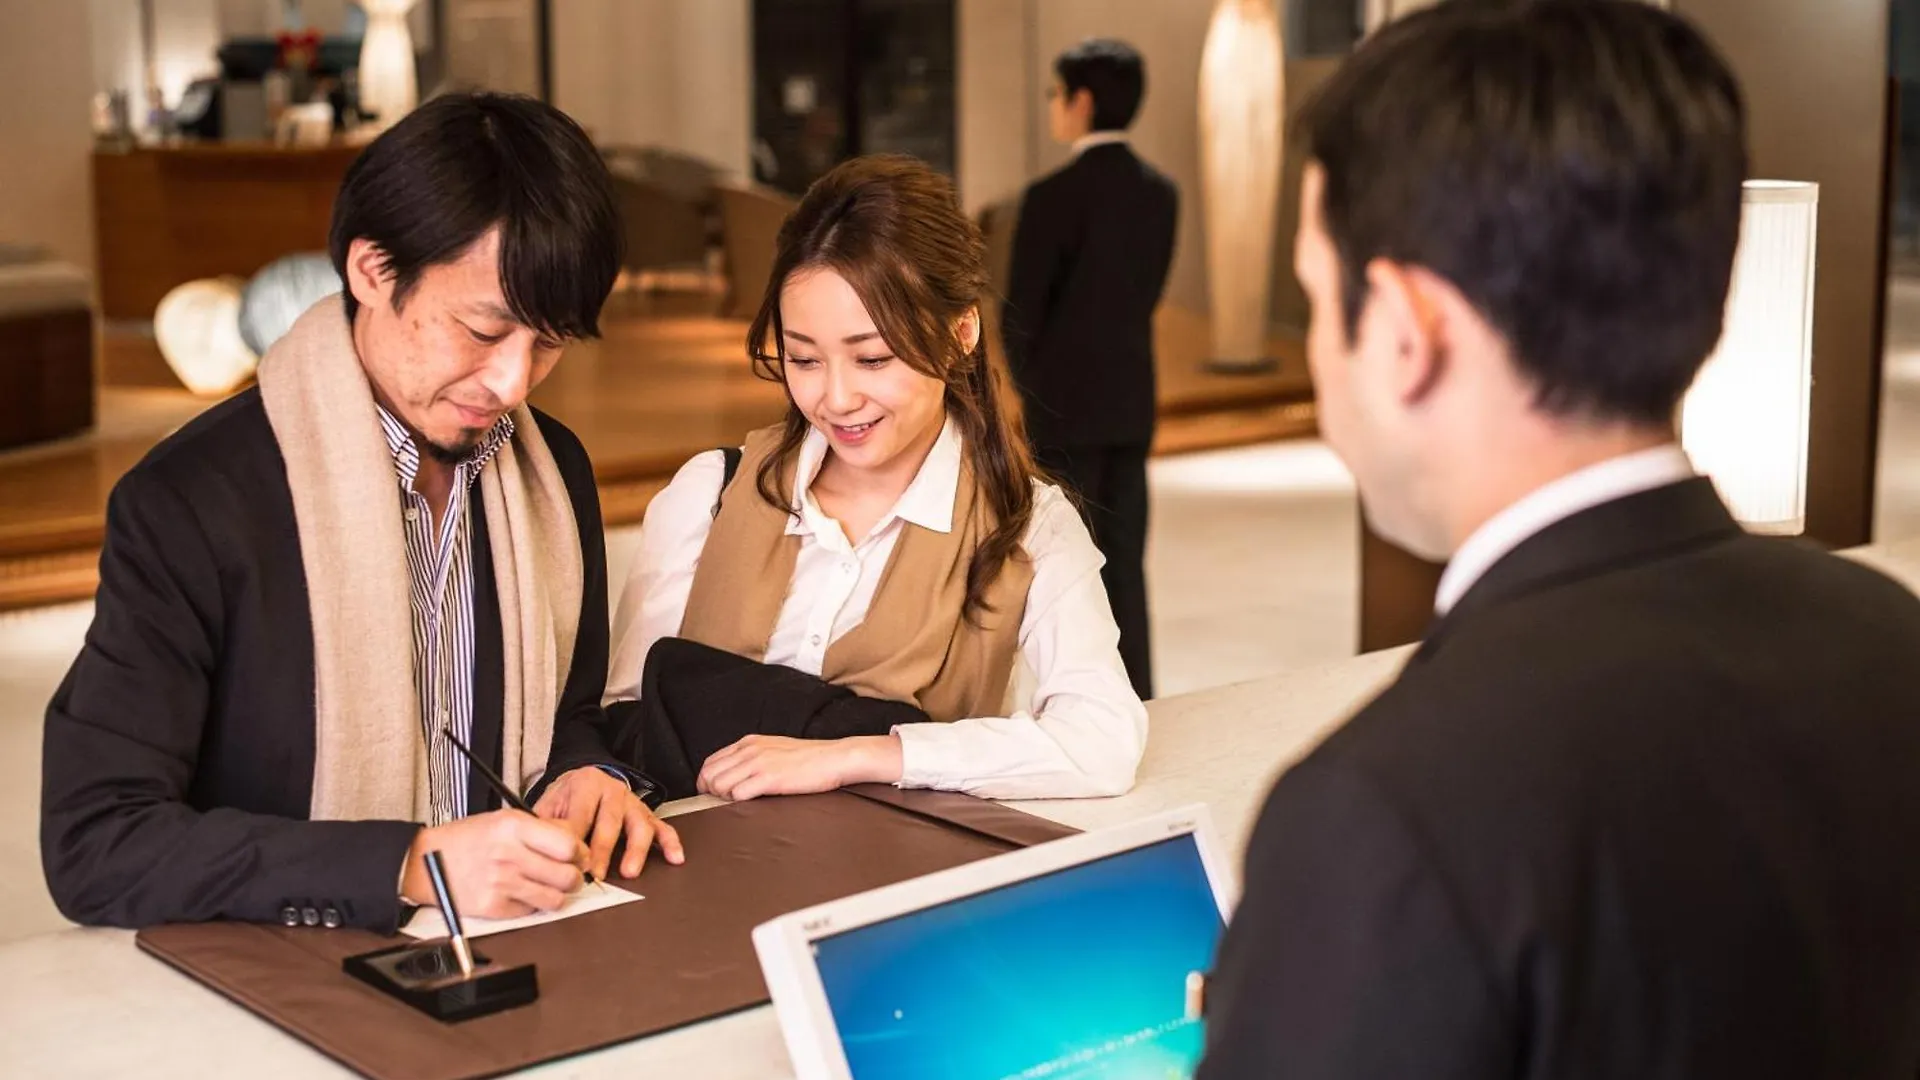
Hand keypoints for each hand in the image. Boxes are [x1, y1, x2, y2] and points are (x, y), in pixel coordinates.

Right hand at [402, 809, 588, 918]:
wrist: (425, 862)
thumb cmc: (467, 839)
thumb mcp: (503, 820)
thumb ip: (539, 830)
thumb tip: (575, 845)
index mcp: (514, 827)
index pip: (568, 845)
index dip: (580, 854)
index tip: (579, 856)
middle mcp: (509, 855)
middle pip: (567, 876)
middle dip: (574, 878)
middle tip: (569, 876)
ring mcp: (501, 883)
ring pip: (554, 899)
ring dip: (557, 895)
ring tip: (548, 887)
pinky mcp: (493, 907)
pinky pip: (531, 912)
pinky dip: (531, 905)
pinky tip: (522, 894)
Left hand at [532, 766, 685, 879]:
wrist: (584, 780)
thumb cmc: (567, 798)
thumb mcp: (549, 804)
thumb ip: (546, 824)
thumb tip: (544, 849)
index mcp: (586, 784)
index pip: (581, 814)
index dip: (576, 840)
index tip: (570, 862)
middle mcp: (613, 790)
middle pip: (610, 821)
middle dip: (603, 850)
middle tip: (596, 874)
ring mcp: (633, 802)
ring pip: (639, 825)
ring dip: (635, 850)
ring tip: (629, 871)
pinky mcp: (647, 814)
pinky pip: (662, 827)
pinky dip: (670, 842)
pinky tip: (674, 857)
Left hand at [697, 734, 903, 801]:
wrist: (834, 758)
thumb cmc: (809, 758)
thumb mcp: (774, 748)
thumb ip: (752, 757)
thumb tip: (735, 773)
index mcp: (749, 742)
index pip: (710, 762)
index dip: (707, 781)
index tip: (714, 793)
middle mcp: (750, 750)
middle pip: (709, 774)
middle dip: (711, 792)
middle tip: (725, 801)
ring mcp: (758, 763)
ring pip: (719, 785)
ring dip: (724, 798)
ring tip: (740, 802)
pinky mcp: (769, 778)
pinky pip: (738, 794)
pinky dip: (738, 802)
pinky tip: (752, 802)